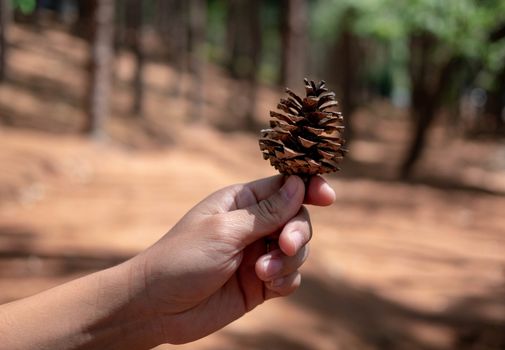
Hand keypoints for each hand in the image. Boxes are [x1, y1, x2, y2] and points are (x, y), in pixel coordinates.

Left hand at [131, 175, 335, 343]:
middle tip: (284, 246)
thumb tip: (299, 185)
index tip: (327, 196)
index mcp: (241, 202)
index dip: (308, 187)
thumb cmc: (182, 259)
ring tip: (263, 274)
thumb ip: (266, 213)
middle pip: (296, 218)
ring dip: (288, 261)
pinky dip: (285, 280)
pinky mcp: (260, 283)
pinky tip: (268, 286)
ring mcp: (257, 254)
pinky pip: (289, 276)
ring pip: (297, 249)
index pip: (283, 187)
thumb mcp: (225, 231)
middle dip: (297, 232)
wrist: (158, 307)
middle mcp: (252, 225)